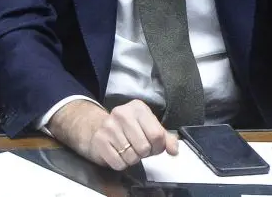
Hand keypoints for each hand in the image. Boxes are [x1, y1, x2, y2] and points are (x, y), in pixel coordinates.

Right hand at [48, 99, 178, 169]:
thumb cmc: (128, 129)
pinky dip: (121, 164)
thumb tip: (174, 150)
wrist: (97, 128)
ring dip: (132, 159)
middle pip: (144, 148)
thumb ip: (165, 138)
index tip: (152, 145)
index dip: (157, 147)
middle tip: (138, 148)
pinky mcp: (100, 140)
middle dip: (144, 153)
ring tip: (127, 149)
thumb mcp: (148, 127)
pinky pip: (118, 163)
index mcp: (138, 108)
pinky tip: (117, 153)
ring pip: (132, 157)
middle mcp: (122, 113)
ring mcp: (109, 126)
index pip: (157, 135)